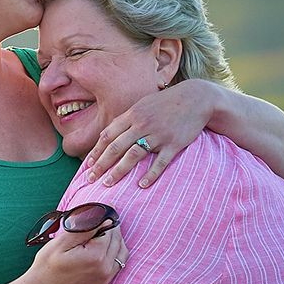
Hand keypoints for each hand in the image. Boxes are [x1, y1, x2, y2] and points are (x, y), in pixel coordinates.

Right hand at [20, 224, 123, 283]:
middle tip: (104, 217)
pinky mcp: (103, 283)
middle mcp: (104, 268)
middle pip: (117, 240)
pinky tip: (106, 247)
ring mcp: (105, 278)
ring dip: (117, 239)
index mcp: (95, 256)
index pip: (109, 230)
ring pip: (121, 252)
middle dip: (112, 226)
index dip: (107, 217)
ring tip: (106, 230)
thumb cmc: (46, 265)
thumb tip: (103, 217)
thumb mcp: (61, 242)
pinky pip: (118, 264)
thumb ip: (85, 228)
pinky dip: (116, 253)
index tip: (108, 205)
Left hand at [82, 79, 213, 187]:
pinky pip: (160, 162)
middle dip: (101, 164)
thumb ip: (125, 120)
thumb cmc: (166, 103)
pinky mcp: (174, 143)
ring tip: (108, 183)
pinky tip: (141, 185)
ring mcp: (158, 134)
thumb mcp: (142, 105)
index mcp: (132, 115)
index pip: (108, 135)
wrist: (195, 98)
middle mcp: (142, 124)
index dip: (96, 151)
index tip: (88, 165)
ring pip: (133, 155)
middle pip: (116, 147)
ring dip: (119, 171)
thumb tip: (107, 135)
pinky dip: (151, 174)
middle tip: (91, 179)